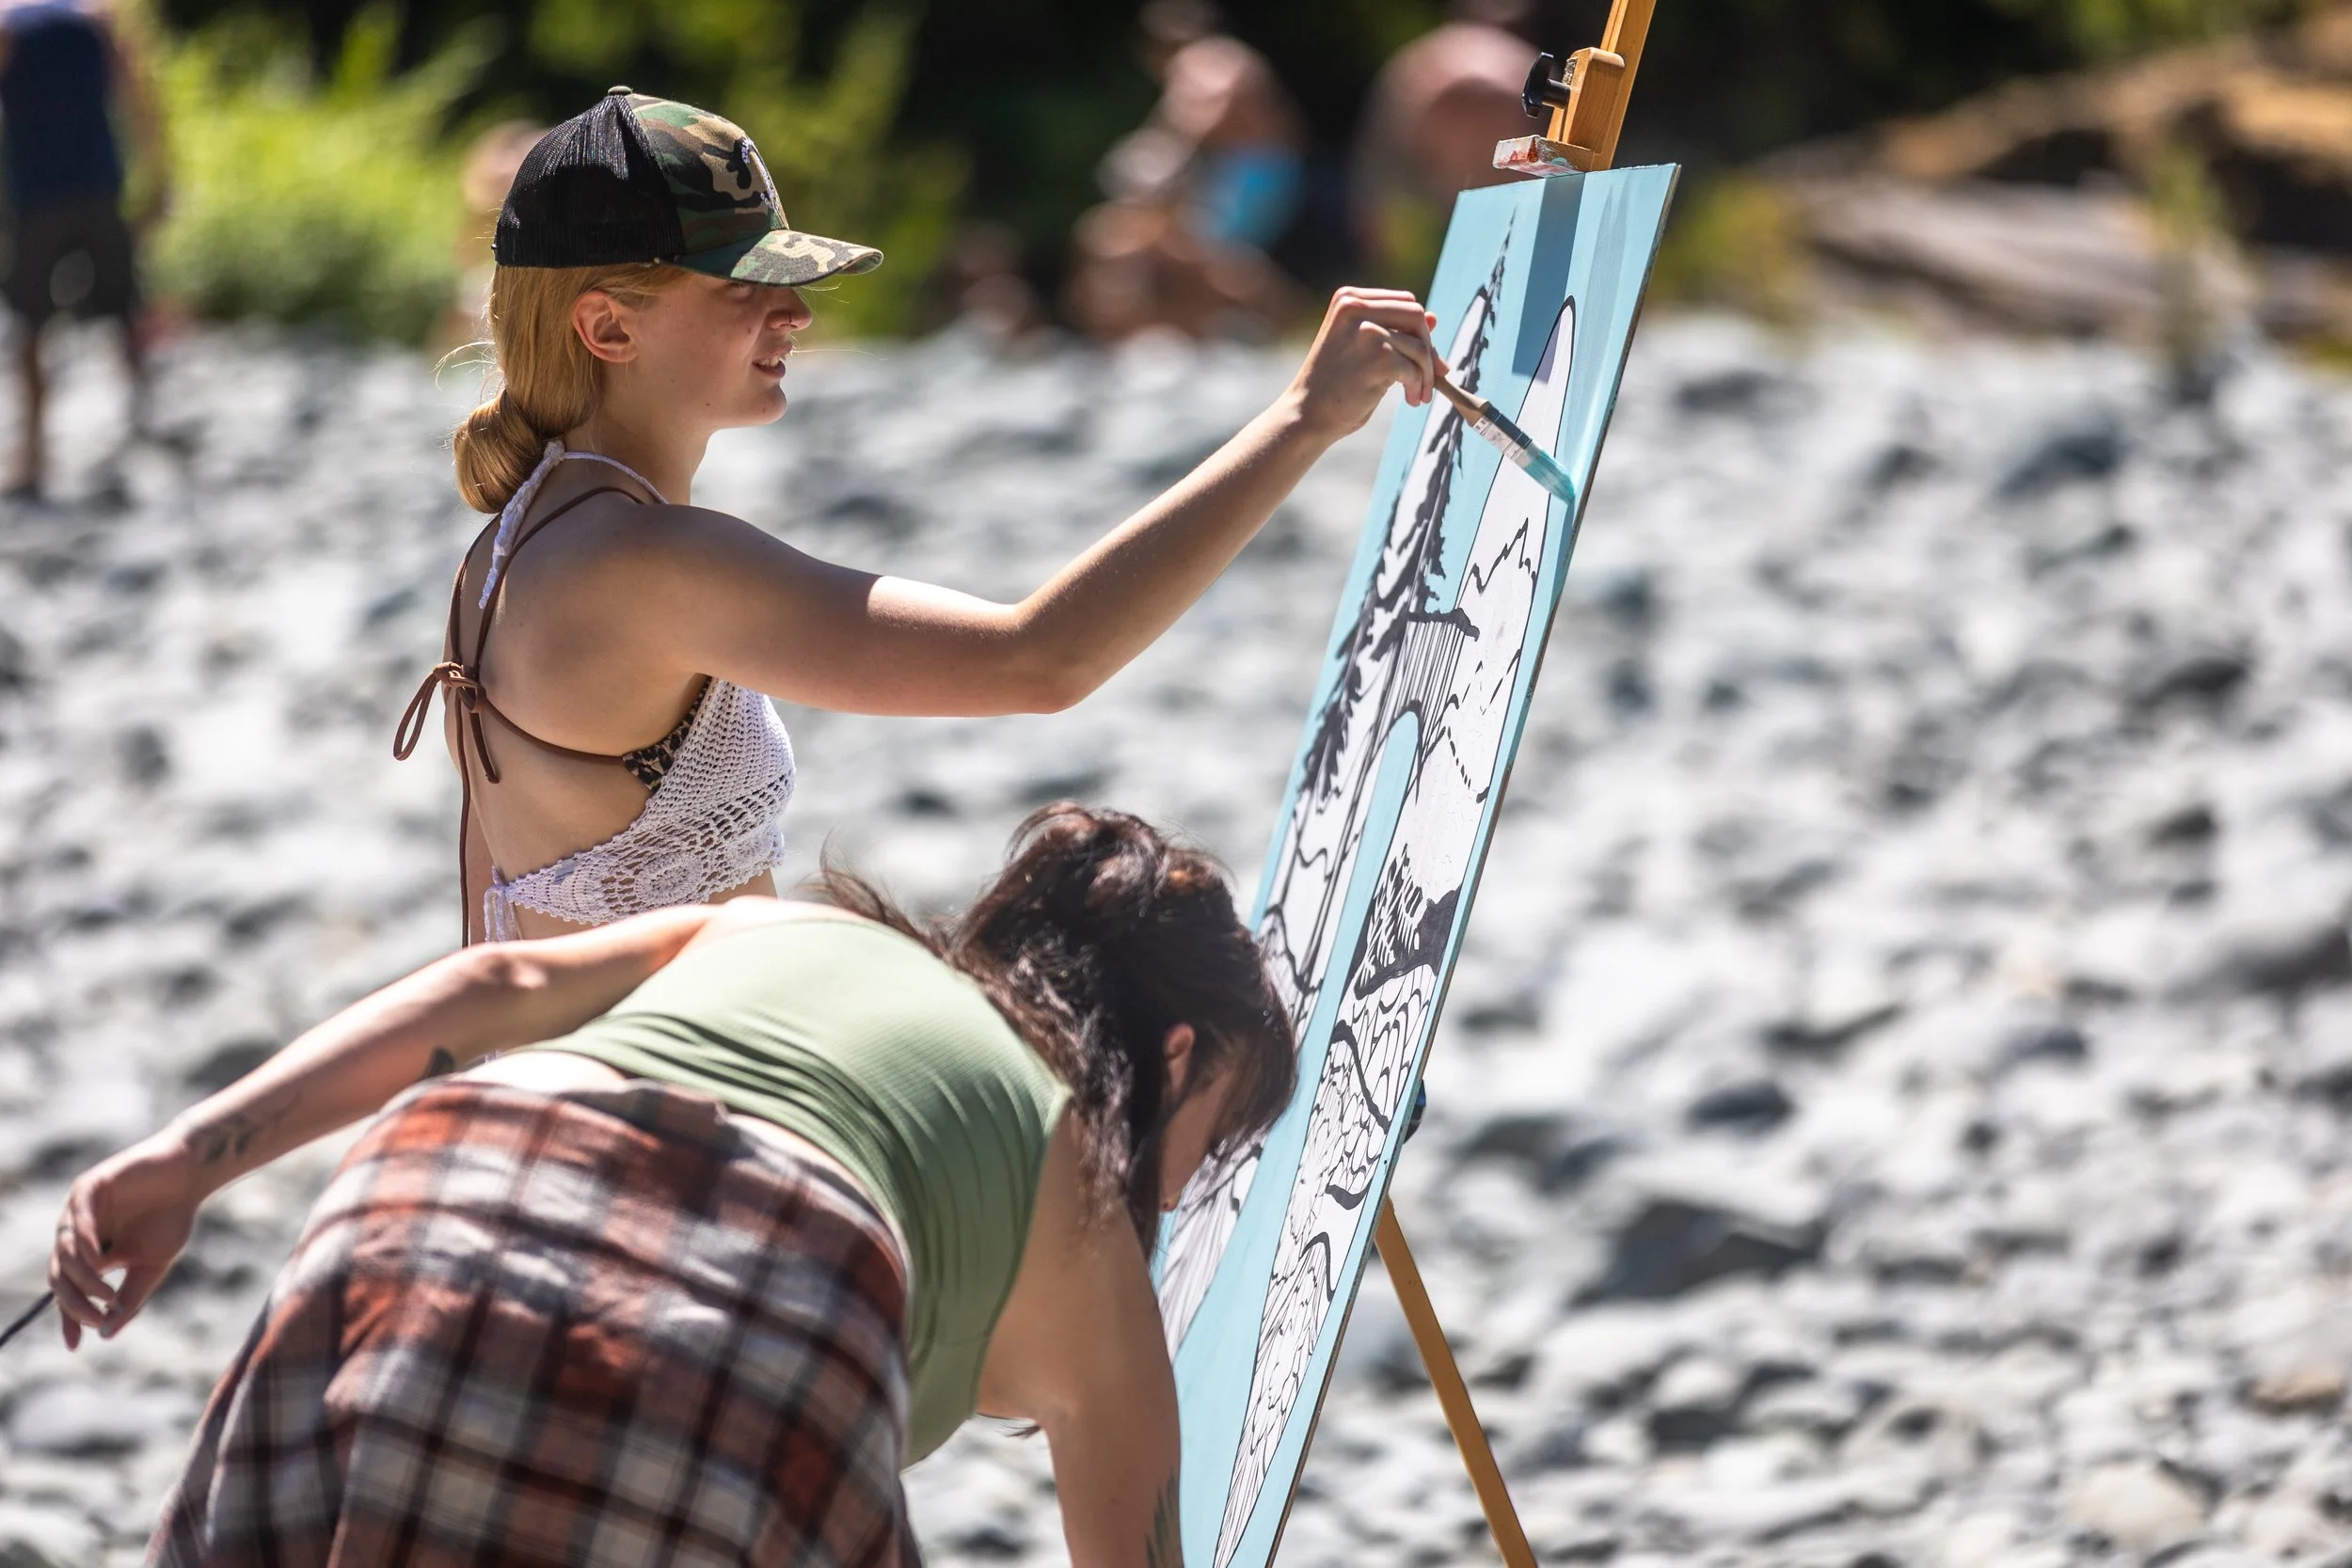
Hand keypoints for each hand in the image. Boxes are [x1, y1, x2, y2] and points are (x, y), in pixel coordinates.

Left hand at [48, 1134, 201, 1347]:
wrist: (191, 1176)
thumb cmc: (172, 1218)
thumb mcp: (151, 1266)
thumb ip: (129, 1298)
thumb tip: (107, 1333)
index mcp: (90, 1253)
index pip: (68, 1290)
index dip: (69, 1317)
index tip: (75, 1346)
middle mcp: (78, 1234)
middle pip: (61, 1276)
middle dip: (75, 1302)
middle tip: (99, 1316)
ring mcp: (79, 1212)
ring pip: (65, 1254)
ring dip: (83, 1280)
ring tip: (107, 1295)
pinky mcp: (88, 1189)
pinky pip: (76, 1222)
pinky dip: (83, 1245)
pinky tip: (98, 1263)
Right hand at [1284, 287, 1446, 441]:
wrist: (1307, 414)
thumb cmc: (1334, 384)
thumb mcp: (1363, 349)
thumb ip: (1394, 330)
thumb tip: (1435, 318)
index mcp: (1349, 298)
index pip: (1405, 302)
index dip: (1419, 331)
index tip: (1422, 358)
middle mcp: (1356, 307)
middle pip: (1417, 316)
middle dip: (1428, 349)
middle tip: (1429, 377)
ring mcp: (1368, 331)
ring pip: (1420, 345)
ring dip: (1426, 374)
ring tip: (1417, 395)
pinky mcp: (1379, 357)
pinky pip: (1415, 368)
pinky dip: (1418, 387)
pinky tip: (1411, 400)